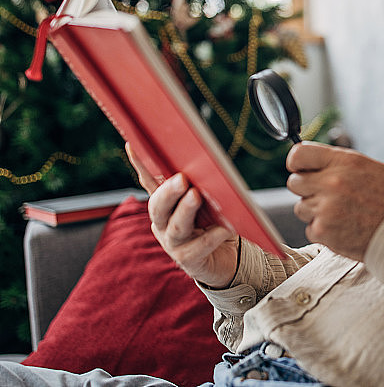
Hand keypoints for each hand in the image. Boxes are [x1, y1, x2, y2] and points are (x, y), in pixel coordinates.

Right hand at [125, 143, 238, 287]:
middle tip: (182, 179)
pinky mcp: (189, 260)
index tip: (133, 146)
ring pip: (176, 227)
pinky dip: (213, 235)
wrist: (224, 259)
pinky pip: (199, 247)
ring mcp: (173, 244)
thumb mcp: (206, 202)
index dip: (141, 166)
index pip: (150, 183)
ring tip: (196, 196)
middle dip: (168, 192)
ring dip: (186, 210)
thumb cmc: (213, 224)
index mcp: (164, 206)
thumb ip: (200, 186)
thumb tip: (205, 163)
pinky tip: (226, 228)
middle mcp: (163, 224)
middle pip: (157, 207)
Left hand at [286, 142, 383, 260]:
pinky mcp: (323, 231)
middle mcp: (331, 182)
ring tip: (340, 213)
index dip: (297, 164)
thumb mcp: (367, 167)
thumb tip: (309, 162)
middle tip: (326, 195)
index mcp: (343, 162)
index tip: (302, 170)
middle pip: (294, 182)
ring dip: (315, 211)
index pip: (298, 155)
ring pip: (300, 207)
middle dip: (307, 189)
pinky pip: (310, 228)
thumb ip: (337, 162)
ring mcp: (325, 208)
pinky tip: (343, 227)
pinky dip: (323, 230)